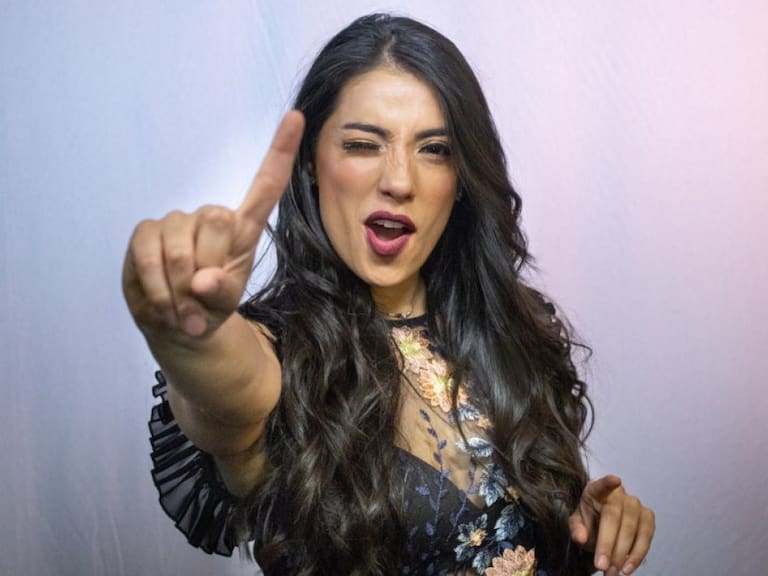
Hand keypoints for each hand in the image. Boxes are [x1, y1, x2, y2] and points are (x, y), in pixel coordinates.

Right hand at [122, 111, 304, 340]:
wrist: (176, 326)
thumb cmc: (209, 307)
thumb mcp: (225, 304)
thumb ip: (221, 292)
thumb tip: (202, 281)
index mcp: (243, 230)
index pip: (266, 186)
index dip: (280, 152)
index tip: (296, 117)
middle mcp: (211, 217)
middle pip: (218, 220)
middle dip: (210, 267)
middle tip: (203, 298)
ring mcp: (176, 222)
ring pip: (181, 246)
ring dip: (181, 289)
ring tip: (185, 311)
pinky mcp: (146, 232)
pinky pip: (150, 254)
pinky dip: (158, 289)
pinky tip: (164, 307)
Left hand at [569, 475, 654, 575]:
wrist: (602, 525)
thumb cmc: (589, 521)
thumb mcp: (577, 525)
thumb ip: (576, 529)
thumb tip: (581, 538)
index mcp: (596, 490)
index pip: (601, 485)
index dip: (609, 482)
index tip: (616, 480)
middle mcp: (619, 494)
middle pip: (616, 517)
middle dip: (610, 545)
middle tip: (603, 567)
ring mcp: (636, 504)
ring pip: (635, 528)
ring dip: (625, 554)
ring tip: (615, 572)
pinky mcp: (648, 517)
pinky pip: (647, 536)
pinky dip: (638, 554)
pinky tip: (628, 568)